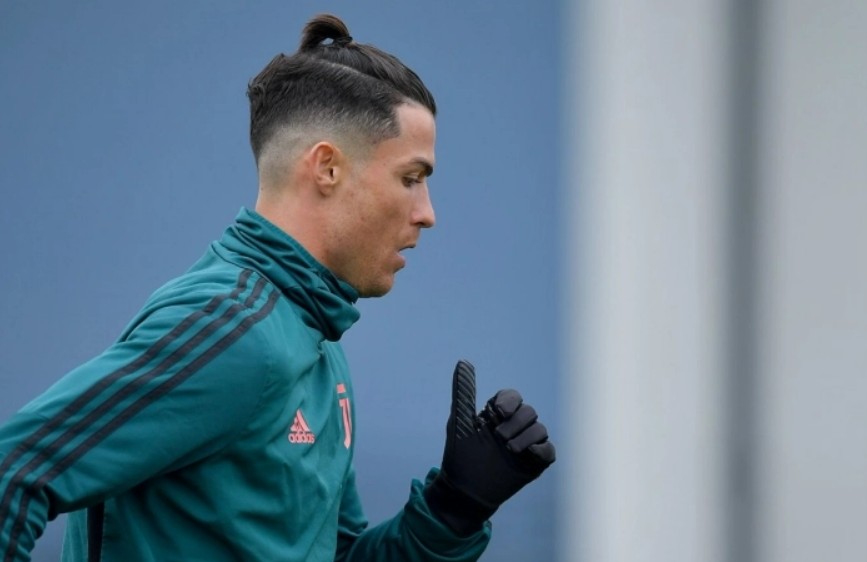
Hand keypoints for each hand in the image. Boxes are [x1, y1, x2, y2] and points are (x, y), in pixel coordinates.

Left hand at [424, 360, 554, 534]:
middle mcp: (514, 427)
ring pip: (540, 428)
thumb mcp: (460, 421)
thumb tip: (463, 362)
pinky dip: (542, 449)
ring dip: (525, 436)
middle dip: (515, 422)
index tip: (498, 411)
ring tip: (508, 449)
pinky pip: (549, 450)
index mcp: (497, 415)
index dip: (509, 400)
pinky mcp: (534, 463)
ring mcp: (526, 445)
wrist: (464, 490)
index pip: (512, 397)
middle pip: (529, 411)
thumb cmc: (460, 454)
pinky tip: (528, 453)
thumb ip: (463, 392)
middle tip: (498, 437)